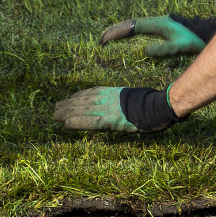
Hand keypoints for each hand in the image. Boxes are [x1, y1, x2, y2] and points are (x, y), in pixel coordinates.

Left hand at [53, 86, 179, 132]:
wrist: (160, 106)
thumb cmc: (156, 103)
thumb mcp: (139, 98)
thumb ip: (129, 101)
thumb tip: (129, 105)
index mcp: (117, 92)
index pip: (94, 92)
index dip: (80, 96)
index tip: (71, 98)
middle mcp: (109, 98)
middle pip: (85, 100)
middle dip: (70, 104)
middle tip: (56, 108)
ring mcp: (109, 108)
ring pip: (83, 110)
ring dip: (68, 113)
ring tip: (55, 115)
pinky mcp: (110, 120)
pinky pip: (90, 122)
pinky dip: (77, 122)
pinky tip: (66, 124)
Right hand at [100, 12, 215, 56]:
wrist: (210, 32)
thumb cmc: (196, 40)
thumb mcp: (179, 46)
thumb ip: (163, 49)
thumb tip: (144, 50)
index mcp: (159, 24)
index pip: (133, 26)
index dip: (117, 32)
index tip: (104, 40)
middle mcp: (159, 22)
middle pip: (132, 24)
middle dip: (116, 31)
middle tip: (101, 40)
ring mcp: (162, 24)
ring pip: (138, 25)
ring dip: (124, 31)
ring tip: (111, 38)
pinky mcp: (166, 28)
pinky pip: (144, 29)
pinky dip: (133, 32)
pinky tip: (132, 38)